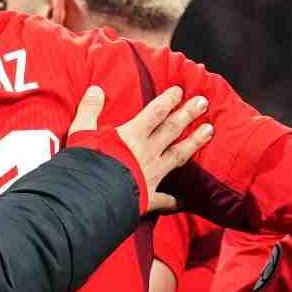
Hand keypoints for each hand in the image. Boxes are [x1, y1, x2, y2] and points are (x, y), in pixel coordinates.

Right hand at [72, 85, 215, 213]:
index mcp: (132, 136)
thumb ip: (89, 111)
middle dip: (188, 114)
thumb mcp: (81, 133)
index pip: (155, 113)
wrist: (91, 199)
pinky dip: (173, 200)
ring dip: (194, 143)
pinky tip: (181, 200)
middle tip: (204, 103)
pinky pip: (164, 199)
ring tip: (210, 131)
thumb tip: (96, 90)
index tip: (180, 90)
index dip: (168, 100)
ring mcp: (151, 175)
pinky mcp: (148, 197)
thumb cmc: (87, 165)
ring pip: (178, 156)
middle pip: (172, 130)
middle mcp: (147, 152)